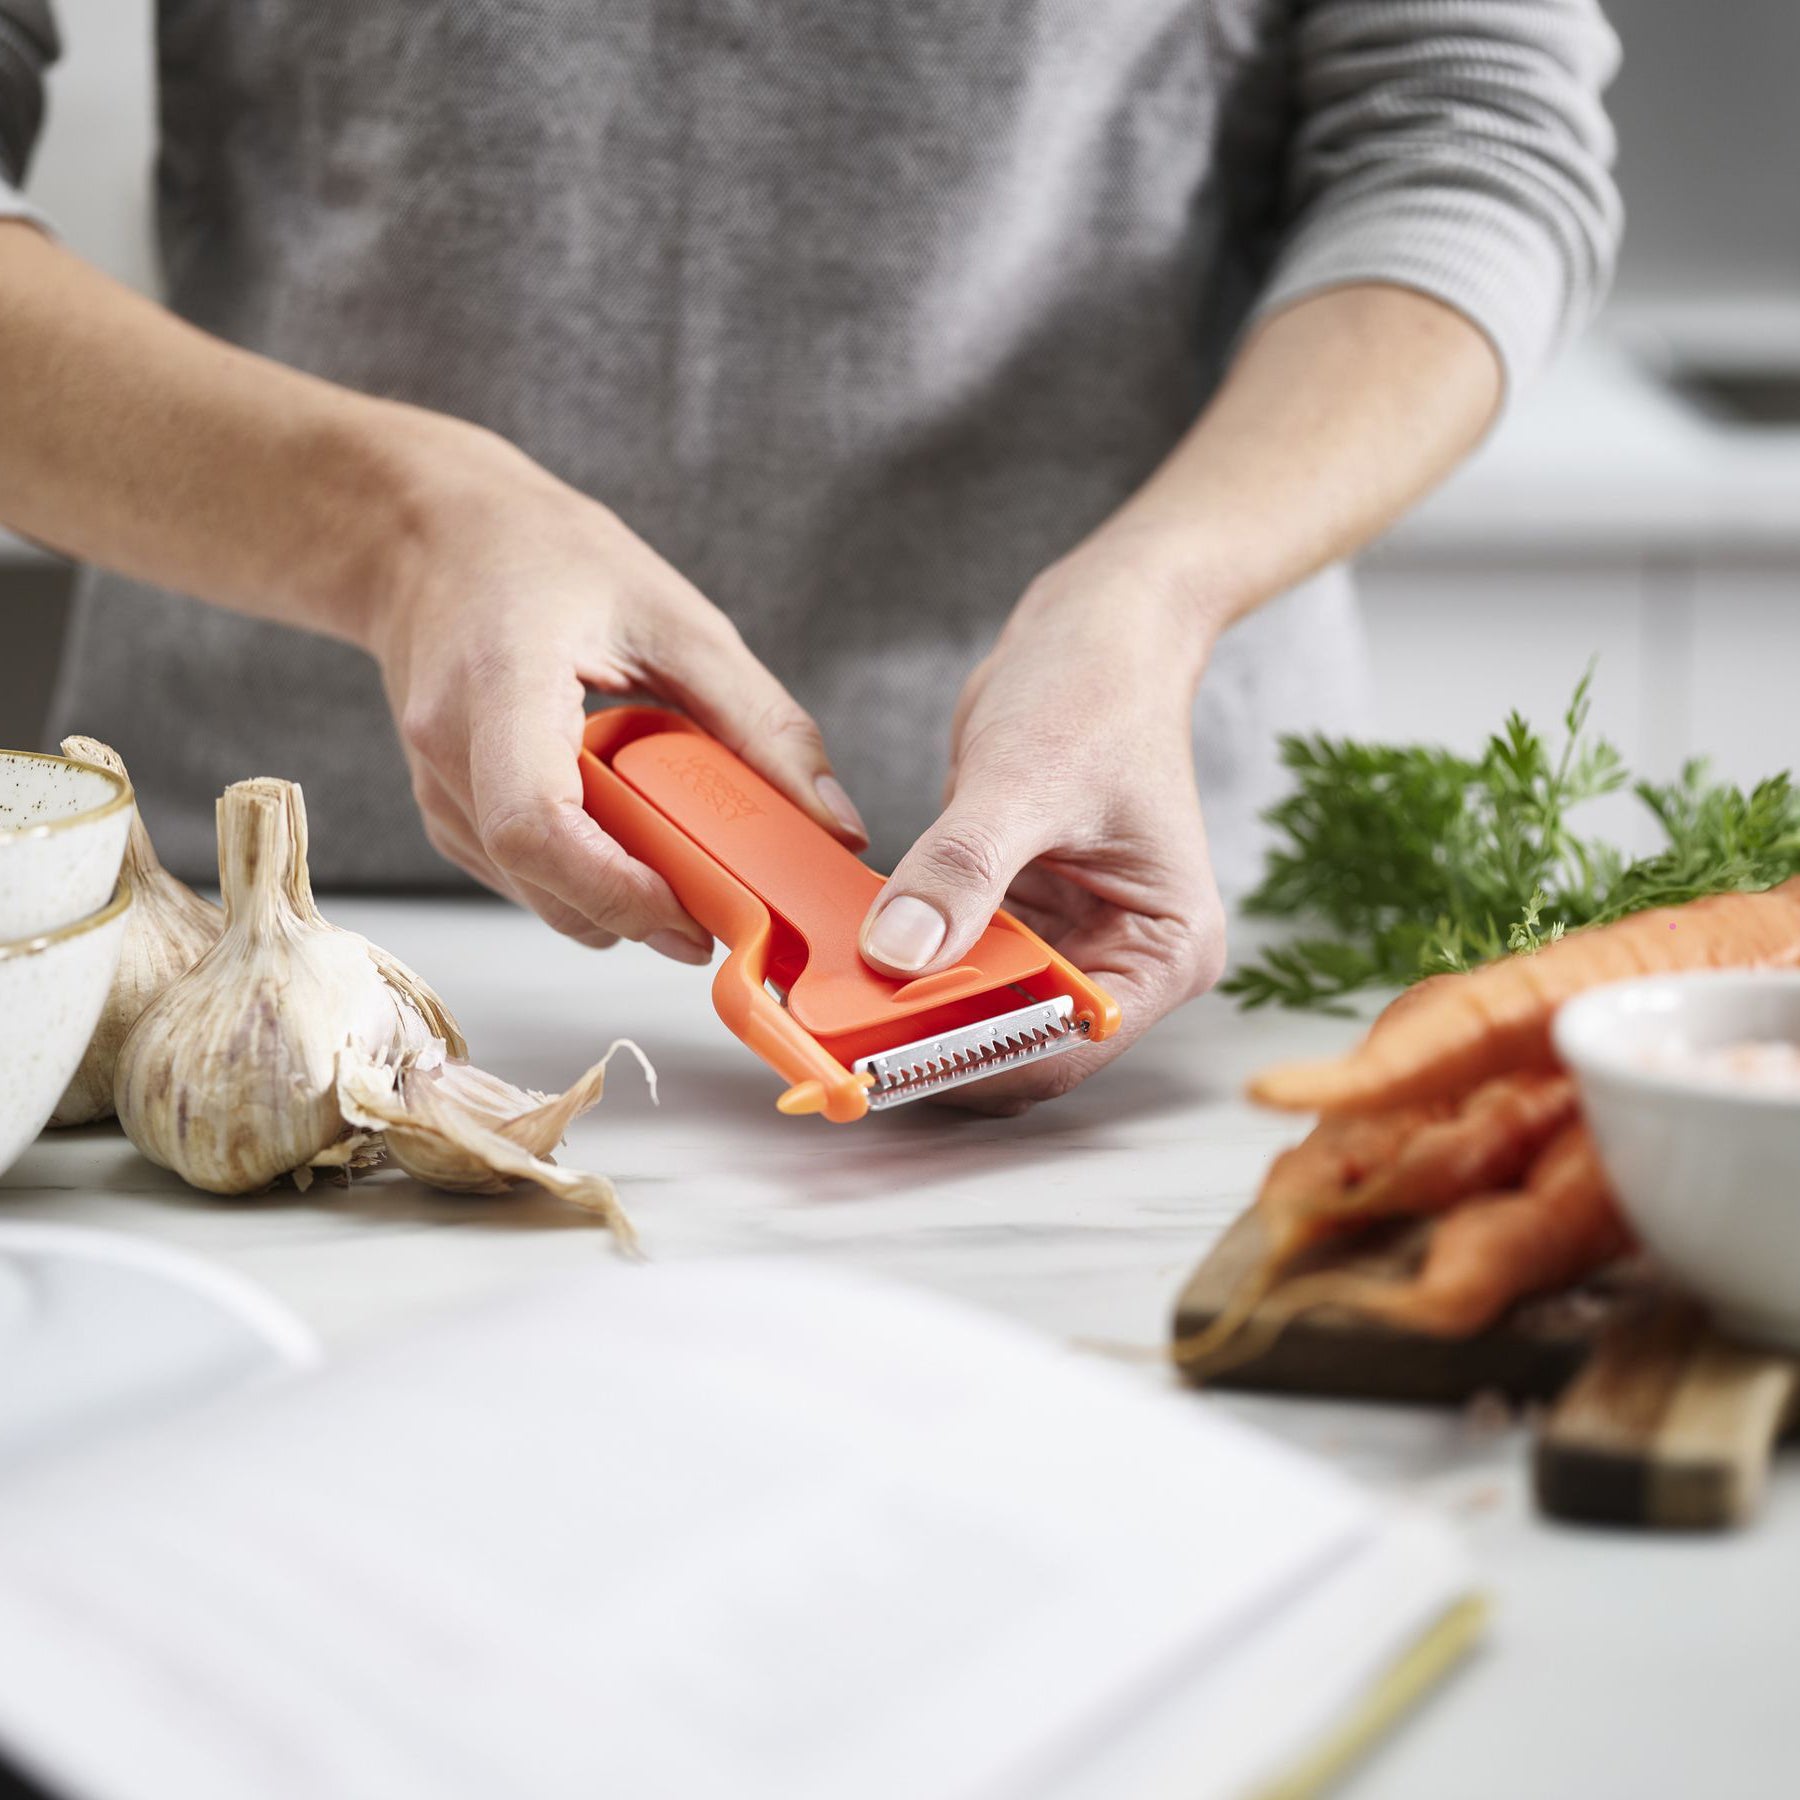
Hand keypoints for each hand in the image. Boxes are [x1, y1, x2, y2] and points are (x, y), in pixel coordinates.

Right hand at [364, 426, 866, 956]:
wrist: (435, 535)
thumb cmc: (549, 558)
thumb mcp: (681, 620)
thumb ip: (763, 724)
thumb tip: (837, 823)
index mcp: (504, 681)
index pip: (535, 823)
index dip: (614, 888)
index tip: (692, 914)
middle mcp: (450, 741)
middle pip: (537, 875)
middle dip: (633, 911)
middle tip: (719, 914)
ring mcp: (436, 781)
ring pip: (528, 889)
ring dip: (610, 901)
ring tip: (683, 871)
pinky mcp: (444, 804)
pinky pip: (517, 874)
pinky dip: (580, 879)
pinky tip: (627, 843)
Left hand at [858, 530, 1227, 1110]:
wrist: (1093, 636)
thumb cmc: (1095, 693)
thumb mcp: (1024, 780)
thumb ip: (963, 870)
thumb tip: (901, 954)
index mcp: (1167, 950)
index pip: (1067, 1044)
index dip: (976, 1059)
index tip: (884, 1056)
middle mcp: (1127, 963)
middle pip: (1021, 1047)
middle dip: (935, 1042)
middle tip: (838, 1033)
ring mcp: (1073, 947)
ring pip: (981, 1016)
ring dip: (912, 1011)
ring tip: (833, 1000)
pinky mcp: (1022, 922)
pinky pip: (958, 969)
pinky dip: (909, 969)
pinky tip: (852, 958)